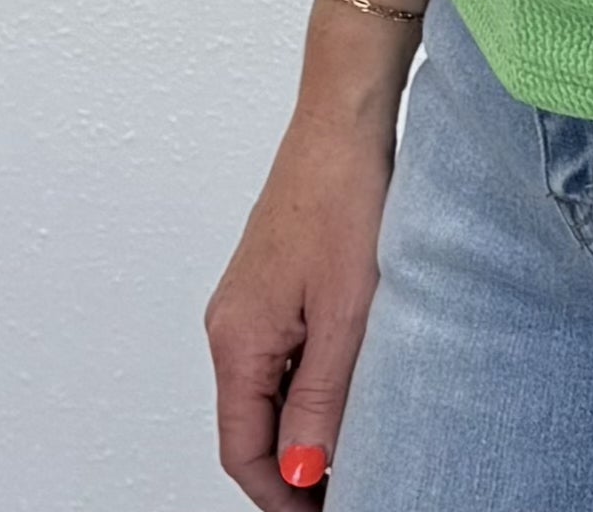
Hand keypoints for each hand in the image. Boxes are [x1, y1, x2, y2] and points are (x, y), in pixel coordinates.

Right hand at [205, 106, 394, 504]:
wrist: (345, 119)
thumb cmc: (344, 197)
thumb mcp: (345, 315)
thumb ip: (321, 399)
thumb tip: (306, 471)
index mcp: (236, 340)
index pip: (244, 452)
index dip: (284, 495)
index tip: (329, 511)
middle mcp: (231, 325)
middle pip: (252, 425)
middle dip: (296, 463)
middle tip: (352, 481)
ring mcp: (250, 302)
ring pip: (271, 389)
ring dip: (308, 420)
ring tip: (361, 436)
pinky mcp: (276, 281)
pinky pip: (284, 352)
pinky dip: (312, 378)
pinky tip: (355, 378)